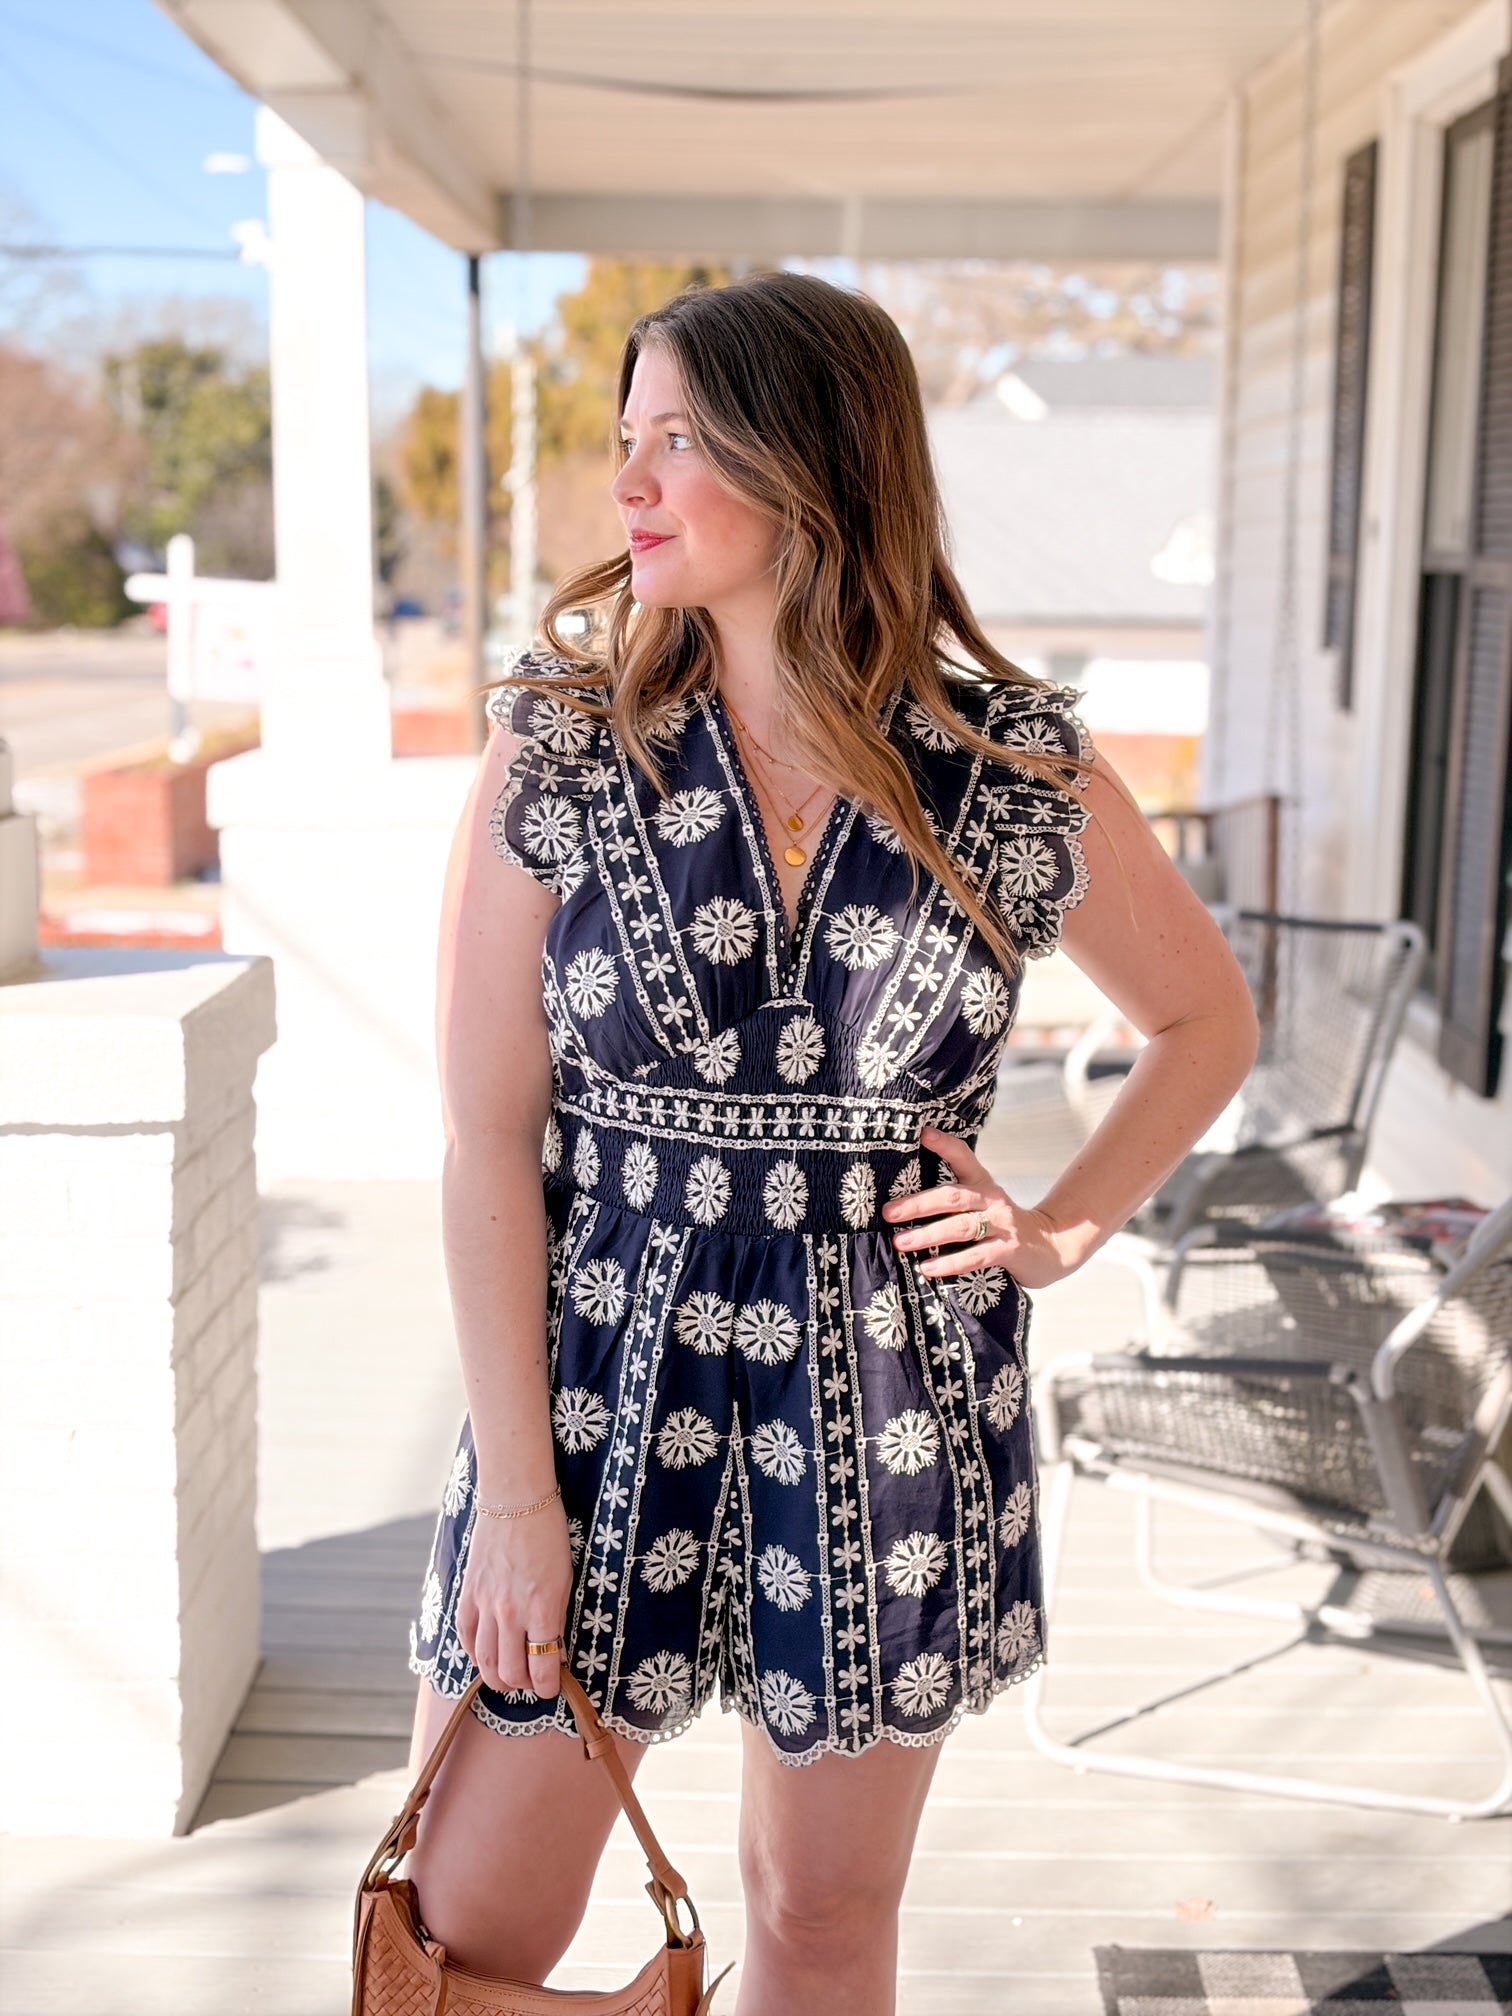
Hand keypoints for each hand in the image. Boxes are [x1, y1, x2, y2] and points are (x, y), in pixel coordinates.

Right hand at [456, 1498, 573, 1699]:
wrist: (516, 1500)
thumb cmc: (549, 1536)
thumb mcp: (564, 1580)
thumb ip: (555, 1618)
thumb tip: (552, 1650)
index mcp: (543, 1609)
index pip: (542, 1667)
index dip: (547, 1687)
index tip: (551, 1688)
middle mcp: (511, 1613)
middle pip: (510, 1671)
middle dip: (523, 1685)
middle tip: (531, 1683)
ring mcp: (485, 1604)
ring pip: (484, 1661)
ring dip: (497, 1677)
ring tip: (507, 1678)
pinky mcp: (468, 1594)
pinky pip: (466, 1636)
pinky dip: (474, 1653)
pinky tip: (484, 1655)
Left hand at [882, 1125, 1070, 1290]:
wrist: (1049, 1246)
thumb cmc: (1000, 1224)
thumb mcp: (982, 1202)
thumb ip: (952, 1197)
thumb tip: (901, 1202)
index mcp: (982, 1182)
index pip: (963, 1156)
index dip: (944, 1145)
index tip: (922, 1134)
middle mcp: (991, 1199)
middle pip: (952, 1196)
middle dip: (918, 1204)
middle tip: (889, 1213)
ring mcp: (1001, 1224)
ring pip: (961, 1227)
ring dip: (928, 1234)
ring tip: (900, 1242)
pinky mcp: (1008, 1250)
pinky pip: (976, 1256)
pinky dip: (950, 1262)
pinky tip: (928, 1268)